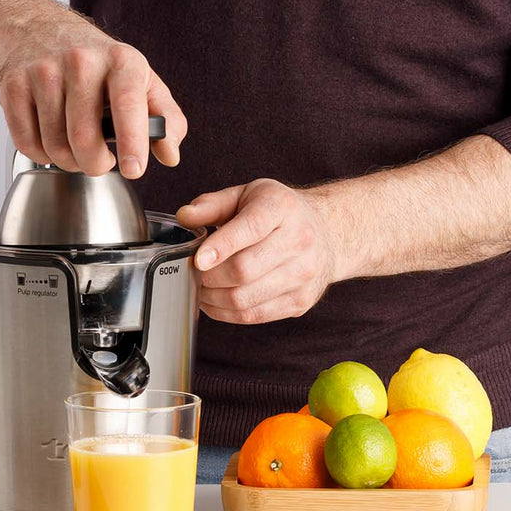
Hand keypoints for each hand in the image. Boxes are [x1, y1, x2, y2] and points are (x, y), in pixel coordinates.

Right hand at [0, 21, 186, 177]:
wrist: (42, 33)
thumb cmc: (100, 67)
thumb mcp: (143, 83)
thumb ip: (166, 120)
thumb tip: (169, 153)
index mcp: (121, 61)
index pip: (128, 104)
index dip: (132, 141)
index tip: (134, 169)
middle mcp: (81, 61)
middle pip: (84, 138)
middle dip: (95, 164)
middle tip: (100, 161)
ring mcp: (43, 71)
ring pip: (54, 146)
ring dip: (68, 161)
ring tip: (76, 148)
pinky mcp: (13, 85)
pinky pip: (26, 143)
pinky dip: (41, 155)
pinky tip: (51, 140)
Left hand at [175, 180, 338, 324]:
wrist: (327, 233)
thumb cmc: (278, 212)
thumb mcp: (248, 195)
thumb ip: (213, 204)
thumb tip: (184, 216)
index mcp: (282, 207)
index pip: (250, 229)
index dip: (220, 247)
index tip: (197, 260)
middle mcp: (299, 240)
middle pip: (244, 270)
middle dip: (209, 277)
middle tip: (192, 274)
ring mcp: (304, 274)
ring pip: (246, 298)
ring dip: (214, 298)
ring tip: (201, 288)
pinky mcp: (301, 301)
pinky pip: (254, 315)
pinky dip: (227, 313)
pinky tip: (216, 302)